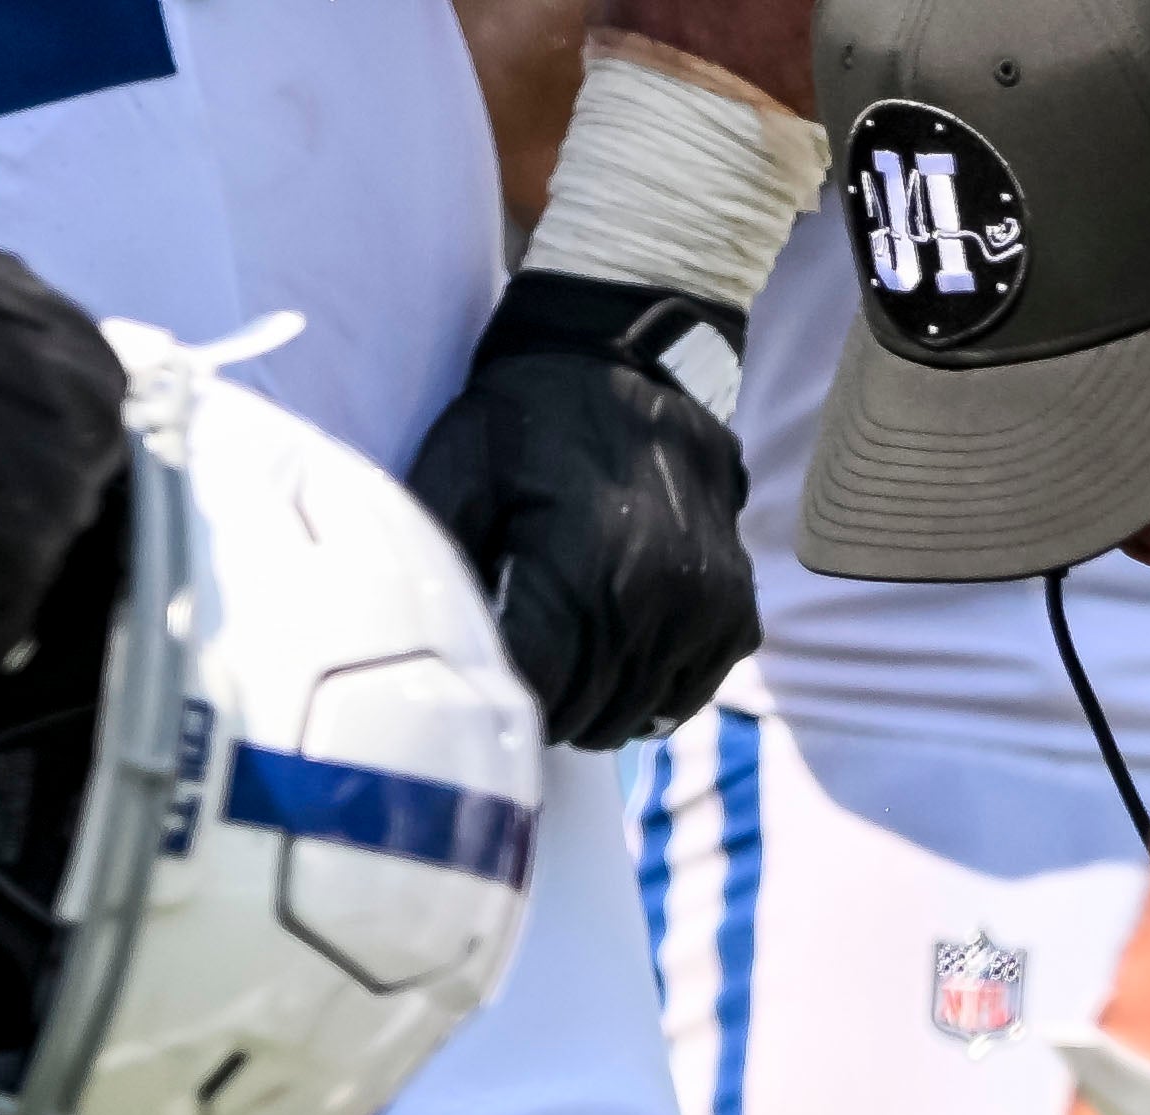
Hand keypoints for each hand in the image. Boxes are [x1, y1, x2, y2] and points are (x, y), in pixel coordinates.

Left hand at [401, 280, 763, 750]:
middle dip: (541, 704)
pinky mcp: (735, 615)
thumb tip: (414, 648)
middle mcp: (655, 603)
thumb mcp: (459, 467)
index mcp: (583, 574)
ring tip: (564, 657)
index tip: (479, 676)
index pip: (535, 698)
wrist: (636, 362)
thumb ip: (434, 559)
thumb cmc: (531, 419)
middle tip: (518, 662)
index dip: (498, 699)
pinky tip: (616, 650)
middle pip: (581, 716)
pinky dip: (647, 689)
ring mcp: (705, 613)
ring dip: (591, 703)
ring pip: (630, 718)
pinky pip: (686, 696)